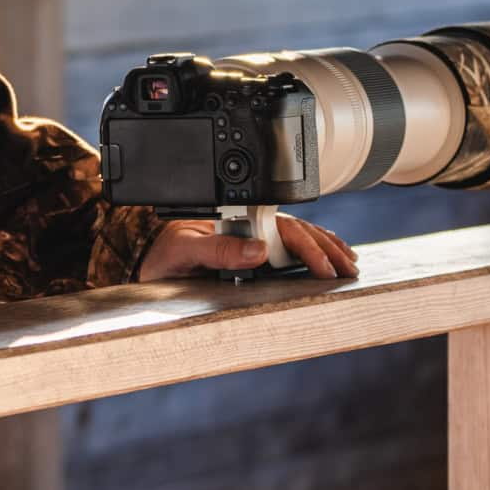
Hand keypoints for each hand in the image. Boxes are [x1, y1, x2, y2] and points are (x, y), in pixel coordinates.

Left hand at [137, 215, 359, 281]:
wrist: (140, 263)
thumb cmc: (158, 256)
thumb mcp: (181, 251)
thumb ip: (216, 250)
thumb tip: (258, 250)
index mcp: (232, 221)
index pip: (281, 230)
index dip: (308, 248)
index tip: (326, 268)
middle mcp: (242, 227)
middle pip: (295, 231)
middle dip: (326, 248)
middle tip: (349, 268)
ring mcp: (245, 239)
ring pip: (294, 238)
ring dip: (323, 248)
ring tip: (348, 262)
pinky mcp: (243, 253)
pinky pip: (284, 249)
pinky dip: (309, 252)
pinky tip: (323, 258)